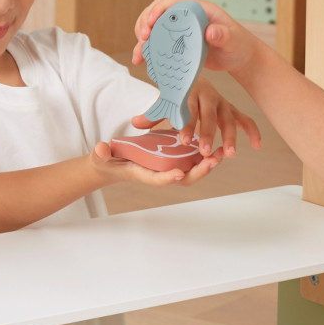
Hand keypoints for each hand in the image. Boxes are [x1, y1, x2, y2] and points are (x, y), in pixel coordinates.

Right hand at [87, 141, 220, 189]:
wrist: (113, 164)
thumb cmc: (107, 160)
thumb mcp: (102, 157)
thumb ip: (102, 153)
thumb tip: (101, 149)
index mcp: (144, 174)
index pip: (157, 180)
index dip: (168, 178)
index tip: (178, 173)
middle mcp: (160, 174)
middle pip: (183, 178)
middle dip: (199, 171)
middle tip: (213, 160)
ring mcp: (168, 168)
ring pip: (193, 170)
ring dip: (208, 163)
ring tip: (223, 152)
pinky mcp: (173, 160)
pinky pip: (193, 161)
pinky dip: (206, 156)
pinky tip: (218, 145)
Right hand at [132, 0, 259, 76]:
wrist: (238, 58)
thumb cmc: (238, 45)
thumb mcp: (233, 40)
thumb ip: (223, 35)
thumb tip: (211, 32)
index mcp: (197, 9)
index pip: (173, 3)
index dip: (159, 10)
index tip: (151, 21)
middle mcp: (185, 17)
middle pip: (158, 13)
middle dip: (145, 22)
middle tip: (143, 37)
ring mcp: (179, 30)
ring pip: (154, 28)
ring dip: (142, 38)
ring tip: (139, 52)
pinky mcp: (176, 43)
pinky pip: (157, 44)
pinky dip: (146, 50)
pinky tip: (139, 60)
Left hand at [132, 77, 261, 158]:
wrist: (192, 70)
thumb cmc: (176, 91)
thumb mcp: (163, 100)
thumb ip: (152, 113)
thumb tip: (135, 122)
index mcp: (190, 92)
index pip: (187, 110)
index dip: (186, 125)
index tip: (183, 141)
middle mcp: (209, 96)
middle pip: (209, 117)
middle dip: (207, 135)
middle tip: (204, 152)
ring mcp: (222, 103)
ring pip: (228, 120)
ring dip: (230, 136)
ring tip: (229, 154)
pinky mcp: (231, 108)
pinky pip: (244, 119)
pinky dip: (252, 130)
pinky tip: (257, 145)